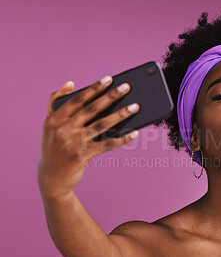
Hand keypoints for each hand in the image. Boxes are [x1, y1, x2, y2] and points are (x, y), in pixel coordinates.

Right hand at [38, 76, 140, 198]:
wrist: (51, 178)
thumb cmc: (54, 147)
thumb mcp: (49, 125)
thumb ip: (56, 103)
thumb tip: (71, 84)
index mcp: (54, 119)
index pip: (78, 100)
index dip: (94, 88)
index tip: (109, 79)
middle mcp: (62, 129)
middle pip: (92, 109)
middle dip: (111, 96)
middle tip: (127, 87)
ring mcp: (73, 143)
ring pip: (102, 125)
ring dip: (120, 115)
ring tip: (135, 107)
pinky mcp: (83, 155)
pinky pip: (107, 144)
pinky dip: (122, 139)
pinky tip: (134, 133)